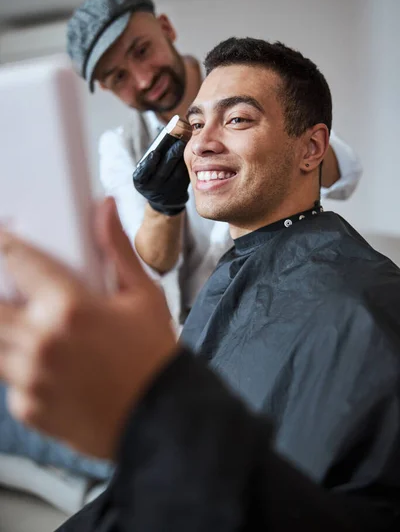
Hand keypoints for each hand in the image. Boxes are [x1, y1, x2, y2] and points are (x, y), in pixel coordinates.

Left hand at [0, 198, 177, 458]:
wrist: (160, 420)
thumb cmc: (154, 357)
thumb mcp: (143, 295)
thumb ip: (115, 249)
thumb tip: (103, 208)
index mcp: (69, 307)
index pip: (16, 259)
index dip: (4, 242)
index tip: (3, 238)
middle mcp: (40, 341)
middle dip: (2, 289)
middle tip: (23, 290)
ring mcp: (29, 378)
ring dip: (8, 327)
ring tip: (40, 326)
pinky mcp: (27, 407)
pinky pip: (8, 377)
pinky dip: (21, 365)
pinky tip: (52, 363)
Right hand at [133, 138, 189, 216]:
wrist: (162, 199)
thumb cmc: (152, 178)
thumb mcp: (146, 171)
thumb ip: (152, 159)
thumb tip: (165, 138)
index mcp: (140, 182)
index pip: (143, 173)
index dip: (149, 163)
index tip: (154, 152)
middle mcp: (153, 190)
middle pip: (162, 172)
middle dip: (171, 156)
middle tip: (179, 142)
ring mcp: (167, 193)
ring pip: (176, 174)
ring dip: (182, 158)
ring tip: (187, 144)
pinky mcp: (180, 193)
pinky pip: (185, 178)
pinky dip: (187, 165)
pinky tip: (191, 154)